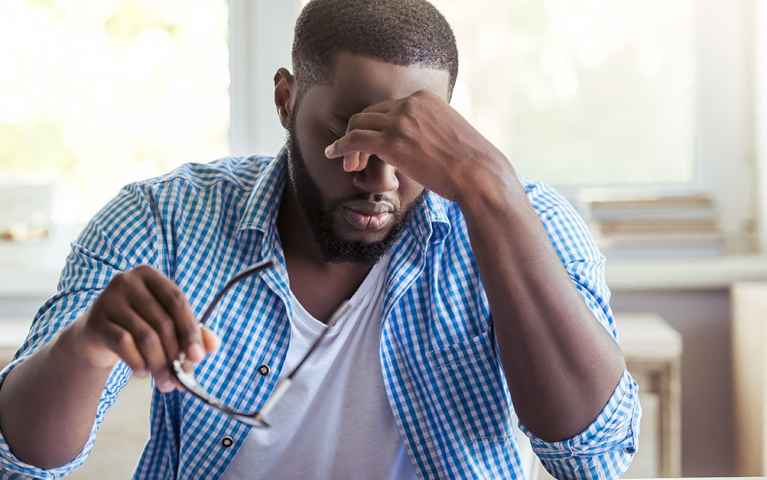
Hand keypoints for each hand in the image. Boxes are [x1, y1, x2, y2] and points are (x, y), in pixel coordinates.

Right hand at [68, 265, 217, 392]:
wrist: (95, 335)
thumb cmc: (139, 325)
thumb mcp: (165, 323)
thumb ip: (191, 331)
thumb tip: (212, 346)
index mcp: (149, 275)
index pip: (177, 300)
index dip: (190, 329)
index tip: (199, 357)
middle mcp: (127, 281)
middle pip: (162, 321)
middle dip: (175, 354)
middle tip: (180, 377)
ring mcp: (108, 299)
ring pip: (145, 336)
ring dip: (159, 364)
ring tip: (164, 382)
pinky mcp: (95, 321)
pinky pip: (124, 344)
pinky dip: (138, 363)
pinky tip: (142, 373)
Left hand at [324, 90, 514, 202]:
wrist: (478, 174)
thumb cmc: (470, 162)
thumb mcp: (449, 132)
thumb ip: (429, 129)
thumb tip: (419, 143)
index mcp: (424, 98)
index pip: (387, 106)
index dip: (376, 125)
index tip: (372, 143)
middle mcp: (409, 103)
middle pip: (369, 113)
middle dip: (359, 132)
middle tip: (356, 156)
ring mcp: (400, 121)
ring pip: (358, 123)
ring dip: (348, 143)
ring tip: (347, 162)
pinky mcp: (391, 142)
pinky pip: (355, 139)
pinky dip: (340, 147)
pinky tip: (334, 155)